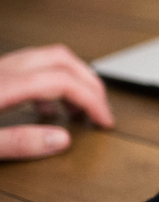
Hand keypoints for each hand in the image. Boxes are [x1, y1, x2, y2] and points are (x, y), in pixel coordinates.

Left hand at [0, 45, 114, 159]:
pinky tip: (48, 107)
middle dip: (90, 84)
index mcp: (3, 86)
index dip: (92, 100)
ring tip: (79, 110)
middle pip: (62, 60)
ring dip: (72, 80)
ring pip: (47, 58)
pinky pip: (30, 67)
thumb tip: (62, 140)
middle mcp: (1, 70)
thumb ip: (19, 142)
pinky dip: (51, 82)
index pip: (64, 81)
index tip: (104, 120)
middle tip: (101, 110)